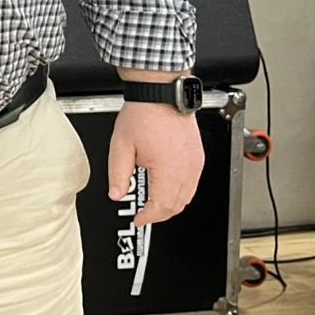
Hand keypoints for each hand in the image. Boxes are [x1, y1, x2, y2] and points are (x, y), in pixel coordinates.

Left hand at [107, 101, 203, 226]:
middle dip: (160, 214)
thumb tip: (116, 193)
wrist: (160, 94)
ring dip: (172, 205)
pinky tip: (168, 190)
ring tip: (154, 206)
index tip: (138, 220)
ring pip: (188, 196)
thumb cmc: (143, 114)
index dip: (149, 217)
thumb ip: (118, 174)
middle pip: (177, 205)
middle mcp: (186, 168)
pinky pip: (193, 183)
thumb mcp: (121, 146)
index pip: (161, 206)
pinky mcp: (198, 156)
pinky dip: (181, 192)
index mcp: (168, 169)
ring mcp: (195, 162)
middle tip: (145, 216)